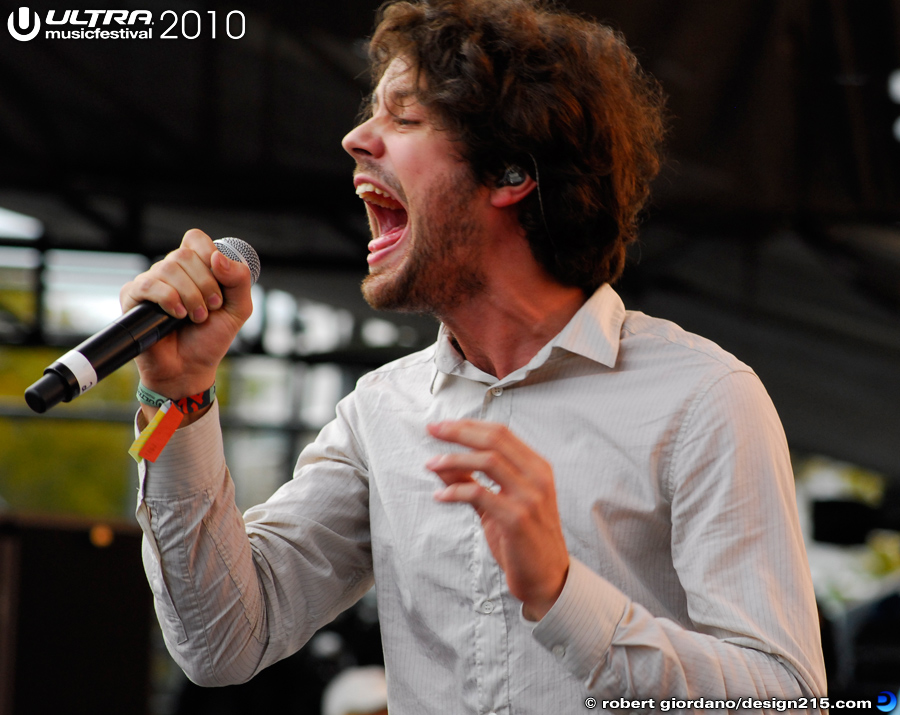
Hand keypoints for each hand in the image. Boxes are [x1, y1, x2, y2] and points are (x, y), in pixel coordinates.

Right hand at [119, 228, 252, 401]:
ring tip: (196, 318)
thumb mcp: (238, 309)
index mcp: (194, 267)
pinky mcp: (133, 297)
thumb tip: (218, 256)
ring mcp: (151, 282)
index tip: (220, 283)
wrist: (189, 368)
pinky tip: (177, 316)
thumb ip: (239, 280)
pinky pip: (148, 285)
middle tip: (211, 309)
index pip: (195, 239)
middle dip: (205, 284)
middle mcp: (170, 270)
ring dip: (190, 295)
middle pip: (184, 254)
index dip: (209, 255)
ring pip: (168, 268)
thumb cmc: (211, 338)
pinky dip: (169, 299)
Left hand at [426, 420, 569, 619]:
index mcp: (536, 467)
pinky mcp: (516, 518)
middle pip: (494, 440)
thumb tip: (441, 463)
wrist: (547, 578)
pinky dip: (455, 491)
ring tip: (431, 464)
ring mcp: (529, 497)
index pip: (501, 433)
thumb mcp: (497, 504)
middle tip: (432, 431)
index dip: (469, 426)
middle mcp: (537, 477)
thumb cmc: (523, 540)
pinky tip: (440, 495)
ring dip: (454, 459)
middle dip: (458, 432)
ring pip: (487, 461)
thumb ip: (471, 481)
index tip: (442, 425)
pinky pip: (480, 494)